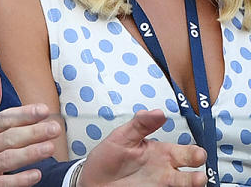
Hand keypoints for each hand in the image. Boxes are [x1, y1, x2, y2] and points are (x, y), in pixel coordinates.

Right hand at [0, 71, 58, 186]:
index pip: (2, 120)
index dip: (23, 114)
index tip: (44, 110)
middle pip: (8, 139)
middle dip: (33, 133)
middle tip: (55, 128)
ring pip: (7, 160)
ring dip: (30, 154)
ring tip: (50, 148)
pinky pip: (2, 184)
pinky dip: (20, 179)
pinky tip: (36, 174)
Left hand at [77, 109, 205, 186]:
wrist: (93, 181)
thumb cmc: (108, 158)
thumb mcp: (121, 137)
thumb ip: (140, 124)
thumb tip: (157, 112)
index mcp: (161, 152)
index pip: (187, 151)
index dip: (196, 152)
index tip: (198, 153)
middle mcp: (166, 169)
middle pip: (192, 168)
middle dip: (198, 166)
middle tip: (198, 163)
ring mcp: (162, 183)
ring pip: (186, 184)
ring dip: (194, 182)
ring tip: (198, 180)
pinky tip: (175, 186)